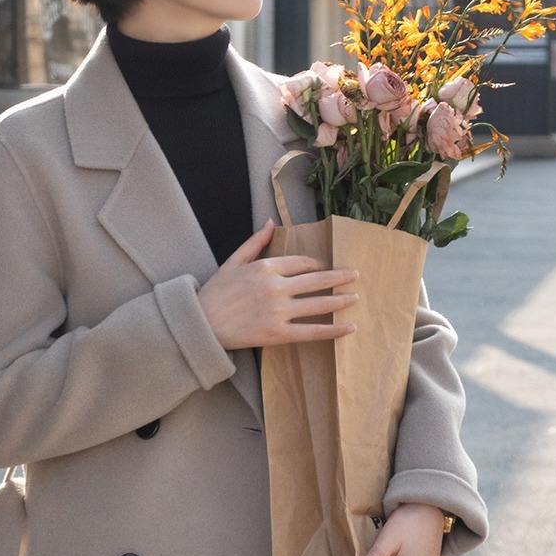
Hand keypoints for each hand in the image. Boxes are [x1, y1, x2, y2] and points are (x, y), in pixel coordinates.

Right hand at [198, 219, 358, 349]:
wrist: (200, 324)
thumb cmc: (214, 292)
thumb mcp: (233, 261)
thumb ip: (255, 242)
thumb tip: (271, 223)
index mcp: (266, 267)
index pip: (301, 263)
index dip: (316, 265)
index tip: (324, 267)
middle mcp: (276, 287)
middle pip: (316, 280)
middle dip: (339, 277)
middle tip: (355, 275)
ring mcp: (278, 311)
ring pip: (318, 304)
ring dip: (340, 300)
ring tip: (355, 297)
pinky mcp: (278, 333)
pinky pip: (312, 331)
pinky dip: (333, 330)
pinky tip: (349, 328)